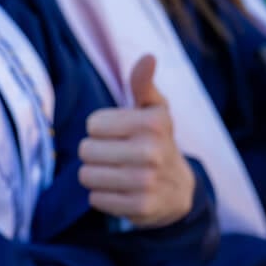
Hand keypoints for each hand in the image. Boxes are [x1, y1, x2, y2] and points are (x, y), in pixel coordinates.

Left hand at [78, 55, 195, 228]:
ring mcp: (146, 182)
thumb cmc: (156, 141)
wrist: (179, 190)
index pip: (92, 124)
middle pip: (85, 151)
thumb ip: (143, 83)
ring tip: (114, 172)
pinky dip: (101, 196)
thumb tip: (148, 57)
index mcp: (152, 123)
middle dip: (94, 153)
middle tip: (114, 155)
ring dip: (95, 175)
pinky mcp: (140, 208)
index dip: (100, 130)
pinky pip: (95, 199)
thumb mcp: (154, 110)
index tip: (118, 134)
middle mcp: (151, 152)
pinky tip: (119, 191)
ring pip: (87, 175)